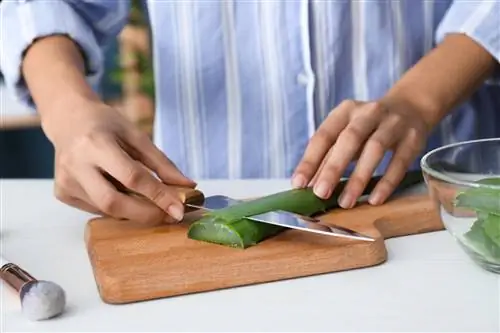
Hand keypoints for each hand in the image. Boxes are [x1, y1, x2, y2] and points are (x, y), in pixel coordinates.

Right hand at [45, 100, 195, 224]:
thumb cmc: (106, 124)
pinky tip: (119, 190)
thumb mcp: (136, 135)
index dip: (158, 196)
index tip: (179, 210)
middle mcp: (76, 165)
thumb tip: (189, 186)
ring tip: (145, 198)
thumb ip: (162, 163)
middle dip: (145, 214)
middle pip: (113, 202)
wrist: (68, 119)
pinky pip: (97, 209)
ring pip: (106, 210)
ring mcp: (66, 182)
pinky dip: (117, 206)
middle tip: (168, 216)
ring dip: (133, 210)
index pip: (131, 177)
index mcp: (96, 144)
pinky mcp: (62, 193)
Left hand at [292, 99, 427, 207]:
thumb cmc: (368, 127)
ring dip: (359, 178)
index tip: (298, 184)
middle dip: (333, 168)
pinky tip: (375, 199)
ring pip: (375, 149)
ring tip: (346, 202)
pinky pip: (400, 161)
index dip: (310, 160)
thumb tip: (307, 186)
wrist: (411, 107)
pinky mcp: (413, 138)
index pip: (324, 135)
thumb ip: (327, 157)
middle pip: (349, 139)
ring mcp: (393, 123)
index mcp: (345, 111)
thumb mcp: (346, 134)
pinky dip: (387, 182)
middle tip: (320, 194)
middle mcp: (368, 113)